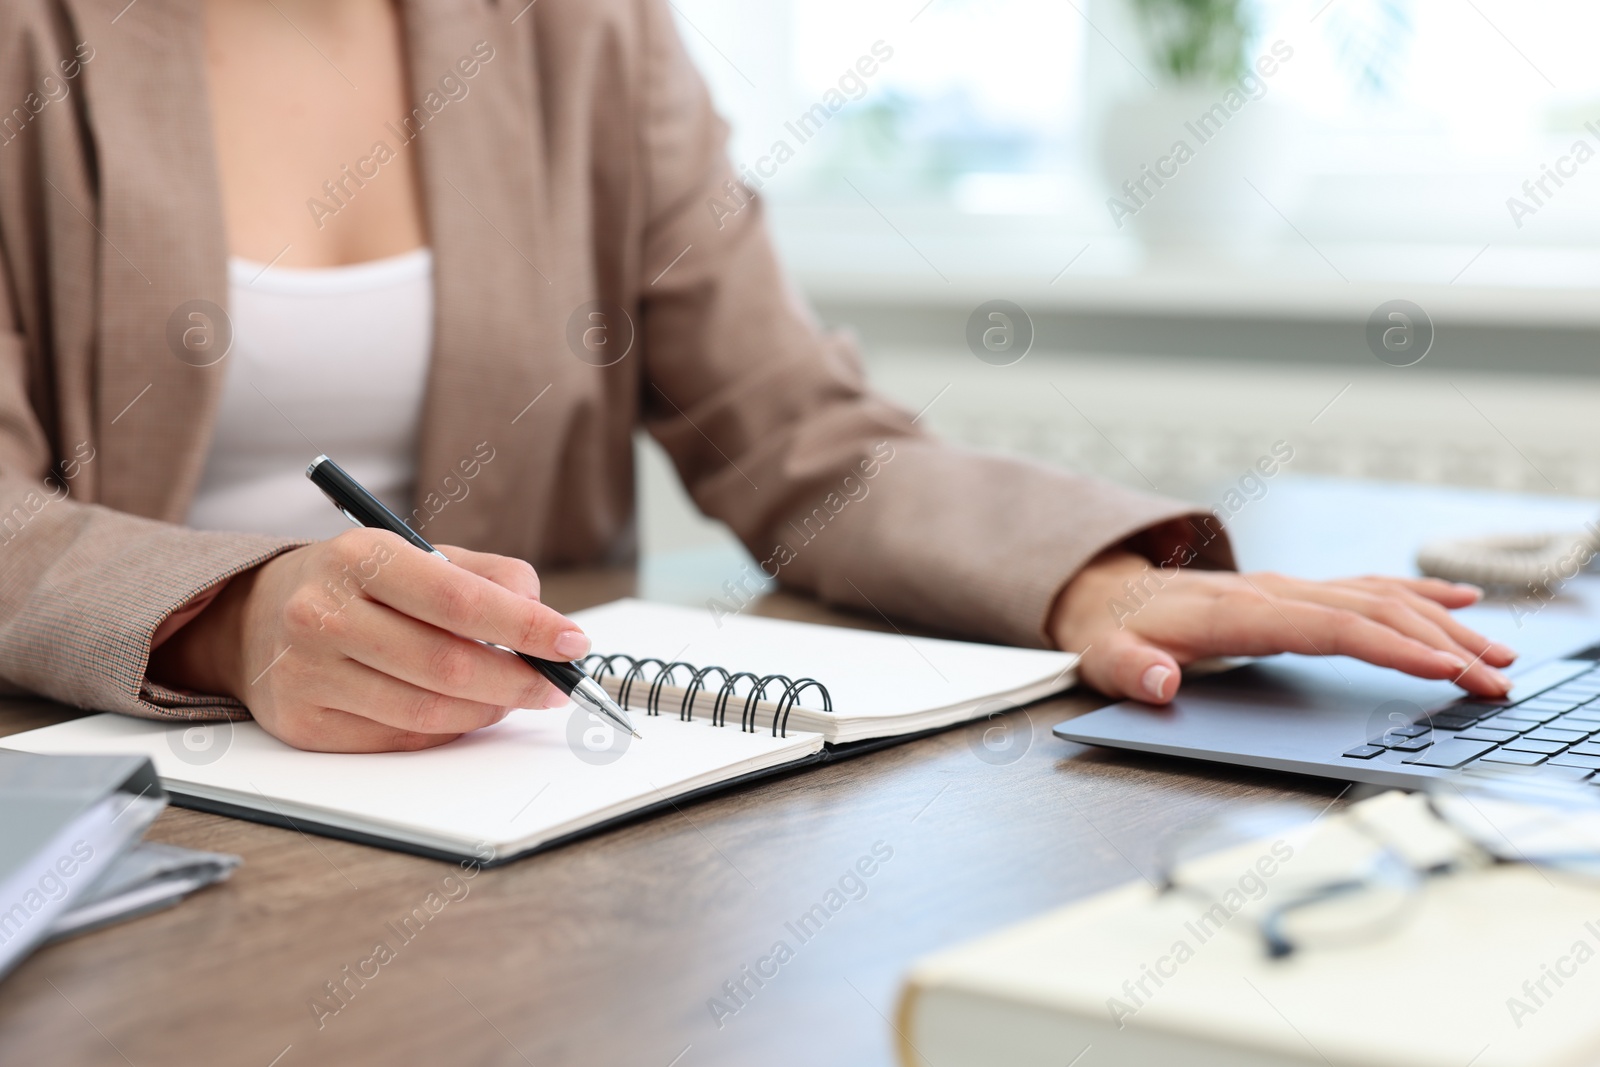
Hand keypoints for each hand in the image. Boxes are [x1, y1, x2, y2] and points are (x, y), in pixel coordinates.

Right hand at [150, 531, 589, 751]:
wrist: (252, 618)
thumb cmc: (356, 585)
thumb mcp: (415, 554)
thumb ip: (487, 577)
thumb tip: (545, 619)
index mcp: (359, 557)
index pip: (460, 600)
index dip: (527, 627)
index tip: (573, 643)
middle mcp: (324, 614)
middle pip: (449, 665)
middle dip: (519, 681)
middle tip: (555, 684)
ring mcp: (308, 674)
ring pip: (428, 712)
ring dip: (488, 711)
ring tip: (513, 696)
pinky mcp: (303, 724)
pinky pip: (400, 739)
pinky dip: (447, 731)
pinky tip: (464, 712)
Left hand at [1050, 550, 1516, 703]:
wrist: (1104, 594)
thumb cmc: (1111, 632)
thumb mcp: (1103, 659)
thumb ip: (1130, 673)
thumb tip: (1161, 684)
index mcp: (1233, 612)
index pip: (1326, 626)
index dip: (1387, 646)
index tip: (1440, 668)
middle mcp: (1270, 592)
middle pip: (1370, 612)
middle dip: (1438, 644)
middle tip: (1493, 681)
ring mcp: (1285, 589)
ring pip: (1378, 598)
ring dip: (1441, 624)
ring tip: (1496, 655)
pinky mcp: (1293, 594)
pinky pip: (1364, 588)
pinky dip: (1416, 595)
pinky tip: (1459, 603)